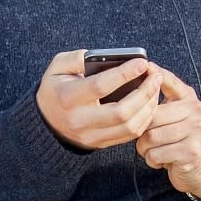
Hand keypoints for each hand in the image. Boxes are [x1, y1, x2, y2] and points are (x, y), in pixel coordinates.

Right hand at [36, 49, 162, 149]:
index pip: (100, 86)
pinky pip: (130, 135)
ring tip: (155, 88)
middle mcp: (80, 120)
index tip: (142, 62)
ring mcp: (91, 135)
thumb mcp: (57, 68)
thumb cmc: (55, 89)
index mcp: (68, 98)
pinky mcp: (100, 144)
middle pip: (121, 112)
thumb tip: (104, 57)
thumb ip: (76, 58)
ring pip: (129, 126)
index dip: (124, 74)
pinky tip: (149, 103)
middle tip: (155, 75)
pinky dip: (144, 119)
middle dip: (144, 92)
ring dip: (148, 106)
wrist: (45, 122)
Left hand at [135, 67, 200, 200]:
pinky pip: (156, 154)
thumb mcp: (172, 115)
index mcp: (188, 98)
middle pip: (153, 115)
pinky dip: (152, 160)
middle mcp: (196, 111)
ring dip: (144, 148)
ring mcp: (196, 131)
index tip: (146, 66)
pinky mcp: (191, 152)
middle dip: (141, 130)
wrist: (199, 168)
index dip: (156, 74)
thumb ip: (157, 100)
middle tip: (144, 138)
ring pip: (151, 137)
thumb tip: (137, 80)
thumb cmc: (176, 138)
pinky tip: (161, 159)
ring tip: (152, 149)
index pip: (169, 81)